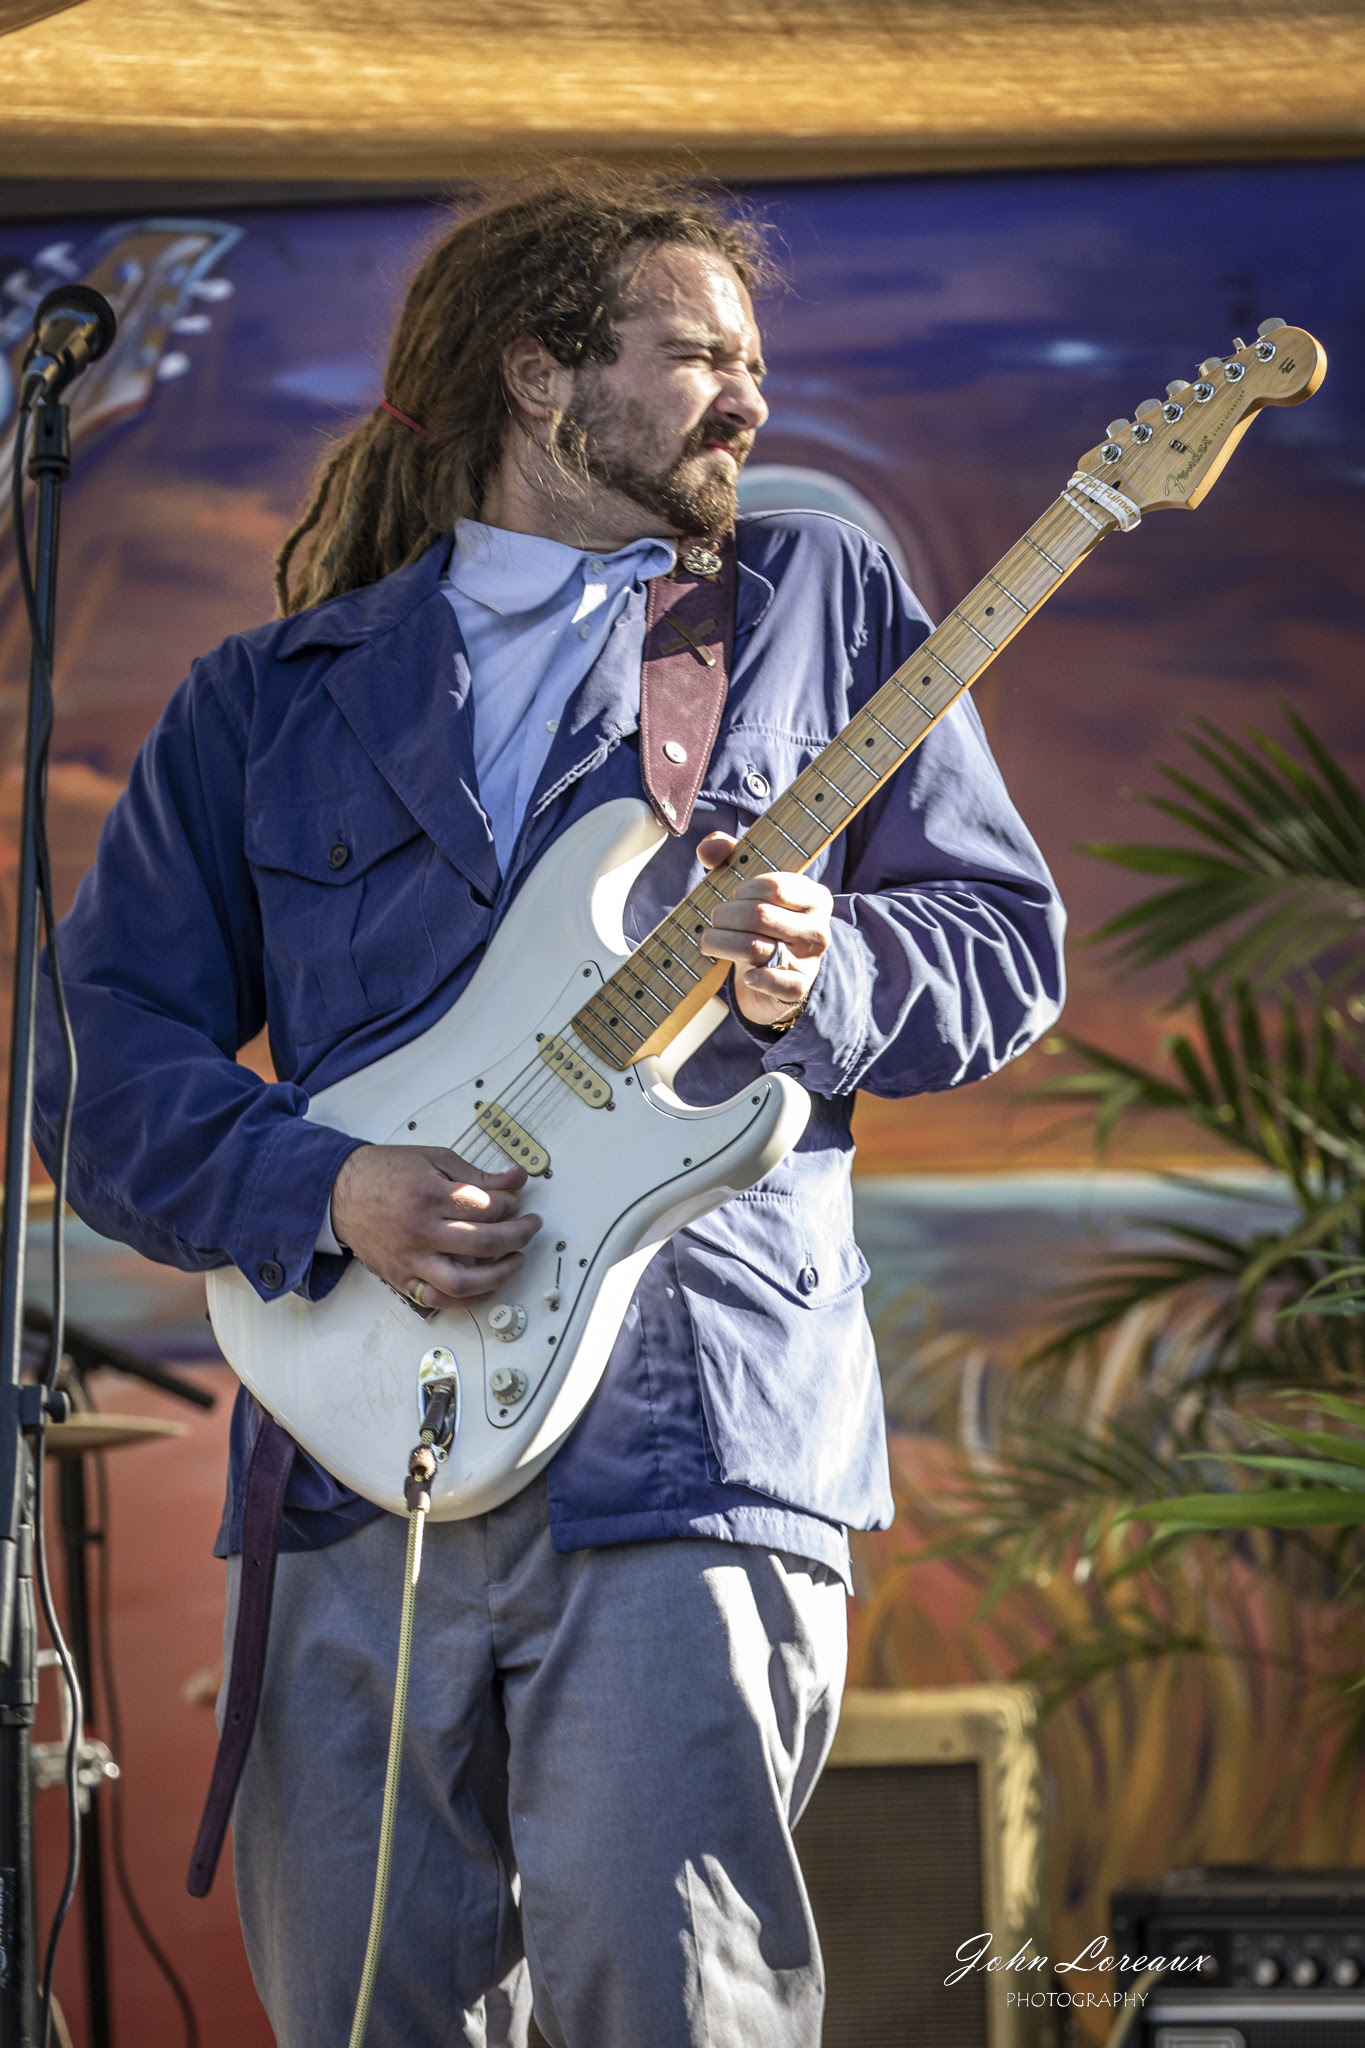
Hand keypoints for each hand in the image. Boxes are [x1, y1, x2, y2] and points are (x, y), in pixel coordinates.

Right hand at [329, 1145, 540, 1310]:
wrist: (340, 1192)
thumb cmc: (384, 1173)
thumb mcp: (434, 1159)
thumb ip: (477, 1173)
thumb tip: (515, 1178)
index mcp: (429, 1195)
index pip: (488, 1206)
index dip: (512, 1204)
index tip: (516, 1201)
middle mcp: (420, 1230)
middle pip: (484, 1242)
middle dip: (518, 1235)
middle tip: (530, 1227)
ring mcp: (410, 1259)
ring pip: (464, 1281)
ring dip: (499, 1275)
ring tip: (515, 1261)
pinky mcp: (402, 1278)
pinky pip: (439, 1299)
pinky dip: (467, 1298)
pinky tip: (485, 1285)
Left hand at [696, 831, 831, 1028]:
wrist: (780, 971)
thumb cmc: (764, 921)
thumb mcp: (751, 888)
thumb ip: (729, 858)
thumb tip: (710, 845)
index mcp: (815, 897)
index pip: (772, 886)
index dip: (743, 890)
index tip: (736, 895)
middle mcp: (818, 928)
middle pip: (758, 916)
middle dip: (724, 916)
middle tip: (716, 919)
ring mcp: (810, 960)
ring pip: (755, 947)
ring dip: (721, 942)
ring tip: (710, 940)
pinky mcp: (798, 986)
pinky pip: (777, 983)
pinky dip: (757, 979)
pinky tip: (745, 975)